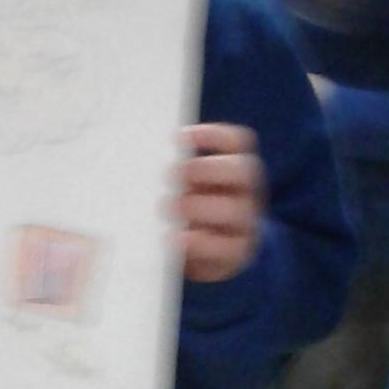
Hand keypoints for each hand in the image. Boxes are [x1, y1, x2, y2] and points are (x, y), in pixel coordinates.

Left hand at [173, 123, 263, 282]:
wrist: (205, 253)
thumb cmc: (190, 209)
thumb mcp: (185, 185)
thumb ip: (173, 171)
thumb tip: (142, 161)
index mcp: (233, 167)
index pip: (236, 141)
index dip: (212, 135)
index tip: (180, 137)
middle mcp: (245, 191)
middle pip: (242, 171)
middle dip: (206, 169)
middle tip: (174, 174)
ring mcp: (245, 222)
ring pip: (236, 210)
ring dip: (200, 207)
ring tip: (169, 207)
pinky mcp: (237, 252)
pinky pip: (226, 247)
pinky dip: (200, 242)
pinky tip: (177, 237)